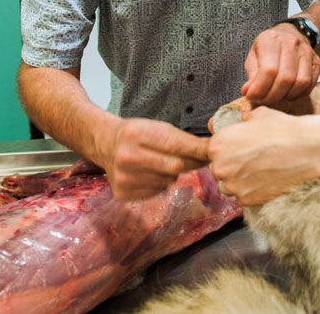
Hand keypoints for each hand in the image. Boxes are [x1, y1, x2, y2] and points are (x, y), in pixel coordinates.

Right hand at [95, 117, 209, 199]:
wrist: (106, 144)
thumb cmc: (137, 134)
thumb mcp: (157, 127)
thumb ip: (182, 139)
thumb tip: (210, 150)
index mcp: (137, 134)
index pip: (176, 145)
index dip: (198, 150)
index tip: (213, 151)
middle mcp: (128, 157)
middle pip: (175, 166)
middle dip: (191, 163)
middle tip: (198, 159)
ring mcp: (124, 177)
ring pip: (168, 181)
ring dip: (172, 174)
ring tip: (160, 163)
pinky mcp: (123, 193)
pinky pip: (157, 191)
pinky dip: (161, 183)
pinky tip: (150, 173)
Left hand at [208, 106, 319, 205]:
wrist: (306, 149)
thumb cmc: (283, 129)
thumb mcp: (258, 114)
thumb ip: (241, 120)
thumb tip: (240, 122)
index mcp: (218, 143)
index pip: (210, 150)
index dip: (225, 149)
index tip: (237, 149)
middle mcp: (221, 166)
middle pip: (218, 169)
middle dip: (230, 165)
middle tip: (251, 159)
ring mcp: (233, 185)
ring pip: (228, 185)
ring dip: (238, 180)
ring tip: (259, 170)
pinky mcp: (247, 199)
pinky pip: (243, 197)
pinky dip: (252, 190)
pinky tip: (266, 179)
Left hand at [241, 23, 319, 103]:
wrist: (290, 33)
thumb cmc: (268, 48)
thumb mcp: (254, 56)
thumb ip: (251, 75)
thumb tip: (248, 92)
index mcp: (271, 39)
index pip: (269, 70)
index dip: (260, 88)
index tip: (253, 97)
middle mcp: (291, 43)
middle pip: (285, 78)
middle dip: (273, 96)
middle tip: (264, 101)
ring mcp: (306, 52)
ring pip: (301, 82)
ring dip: (286, 96)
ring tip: (276, 97)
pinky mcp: (316, 61)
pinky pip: (310, 84)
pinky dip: (298, 94)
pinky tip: (288, 93)